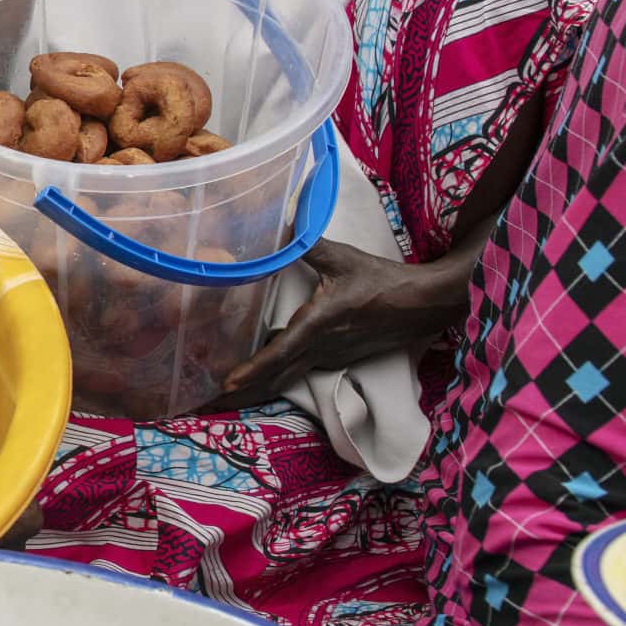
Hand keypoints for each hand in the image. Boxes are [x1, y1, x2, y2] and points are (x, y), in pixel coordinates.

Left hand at [210, 238, 469, 410]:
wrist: (423, 306)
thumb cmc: (382, 281)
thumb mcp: (342, 258)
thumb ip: (307, 242)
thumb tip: (281, 219)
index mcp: (318, 325)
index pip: (279, 352)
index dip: (252, 369)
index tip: (227, 385)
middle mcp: (320, 349)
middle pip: (274, 378)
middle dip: (240, 394)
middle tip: (203, 406)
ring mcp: (328, 357)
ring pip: (284, 380)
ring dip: (254, 392)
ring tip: (221, 402)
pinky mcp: (335, 359)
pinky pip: (297, 374)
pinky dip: (273, 381)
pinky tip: (256, 385)